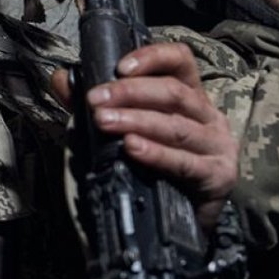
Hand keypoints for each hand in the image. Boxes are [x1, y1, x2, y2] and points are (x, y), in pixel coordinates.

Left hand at [51, 42, 236, 231]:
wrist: (183, 221)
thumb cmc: (156, 167)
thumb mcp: (128, 129)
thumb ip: (97, 103)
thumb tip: (61, 79)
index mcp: (190, 96)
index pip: (180, 60)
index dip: (152, 57)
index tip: (119, 66)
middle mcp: (208, 116)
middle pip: (173, 92)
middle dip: (130, 92)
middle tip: (96, 100)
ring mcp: (217, 146)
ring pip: (175, 125)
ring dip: (137, 121)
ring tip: (105, 122)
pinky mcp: (218, 176)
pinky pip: (184, 162)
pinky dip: (156, 154)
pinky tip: (132, 148)